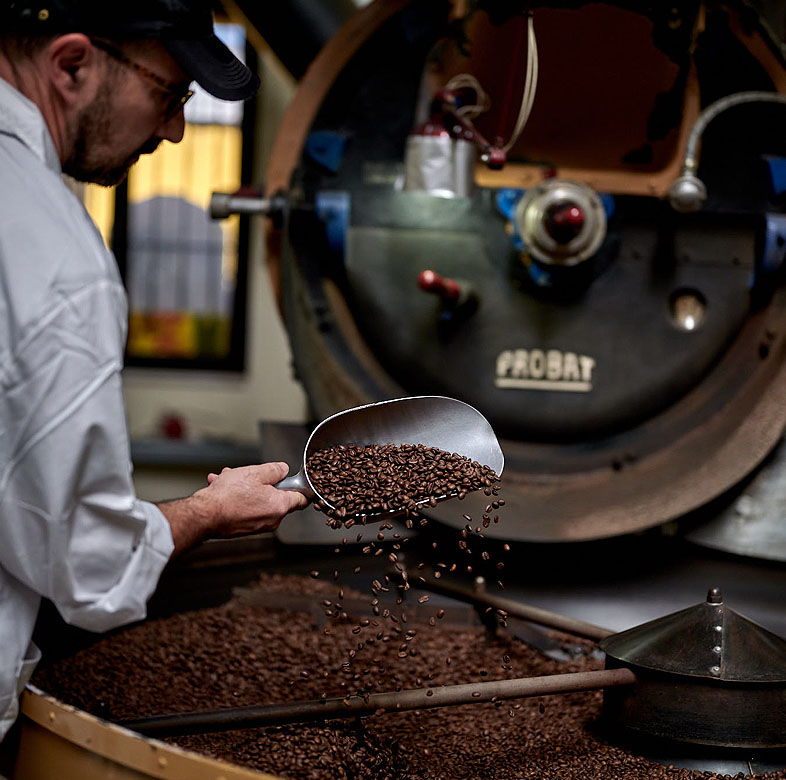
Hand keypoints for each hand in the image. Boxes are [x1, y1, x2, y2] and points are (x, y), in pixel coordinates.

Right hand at [159, 462, 308, 556]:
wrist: (204, 515)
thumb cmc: (228, 496)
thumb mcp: (254, 473)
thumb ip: (274, 470)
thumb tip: (283, 470)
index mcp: (280, 506)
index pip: (301, 499)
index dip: (298, 487)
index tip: (293, 480)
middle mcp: (272, 519)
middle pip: (275, 497)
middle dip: (261, 483)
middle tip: (247, 474)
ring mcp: (258, 526)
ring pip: (256, 501)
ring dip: (244, 488)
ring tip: (227, 478)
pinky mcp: (244, 528)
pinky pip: (245, 509)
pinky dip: (236, 499)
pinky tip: (221, 487)